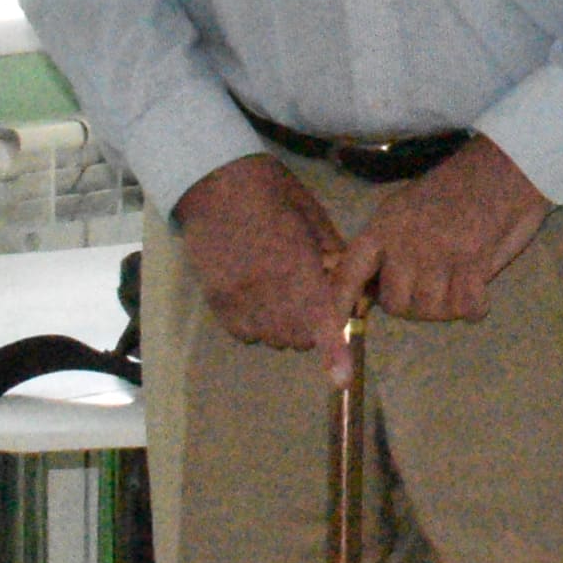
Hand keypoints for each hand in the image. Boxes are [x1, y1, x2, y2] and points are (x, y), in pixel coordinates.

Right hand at [171, 156, 355, 366]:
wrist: (213, 183)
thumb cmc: (271, 191)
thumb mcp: (312, 216)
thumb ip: (332, 255)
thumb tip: (349, 285)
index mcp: (294, 264)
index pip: (318, 317)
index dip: (332, 351)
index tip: (341, 379)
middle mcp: (264, 289)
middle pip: (297, 335)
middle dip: (314, 327)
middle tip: (316, 299)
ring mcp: (236, 298)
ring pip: (271, 338)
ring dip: (287, 327)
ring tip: (286, 296)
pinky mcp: (215, 301)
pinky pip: (245, 333)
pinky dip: (259, 325)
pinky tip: (261, 299)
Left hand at [330, 138, 549, 326]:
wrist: (505, 164)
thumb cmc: (457, 186)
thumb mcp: (406, 207)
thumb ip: (388, 246)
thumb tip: (373, 291)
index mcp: (383, 227)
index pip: (349, 275)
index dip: (337, 309)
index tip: (330, 340)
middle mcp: (404, 242)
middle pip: (396, 304)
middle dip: (416, 305)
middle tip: (438, 287)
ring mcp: (437, 252)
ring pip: (431, 310)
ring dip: (448, 307)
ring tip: (462, 284)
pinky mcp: (472, 260)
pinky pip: (466, 306)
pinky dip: (475, 306)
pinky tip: (480, 293)